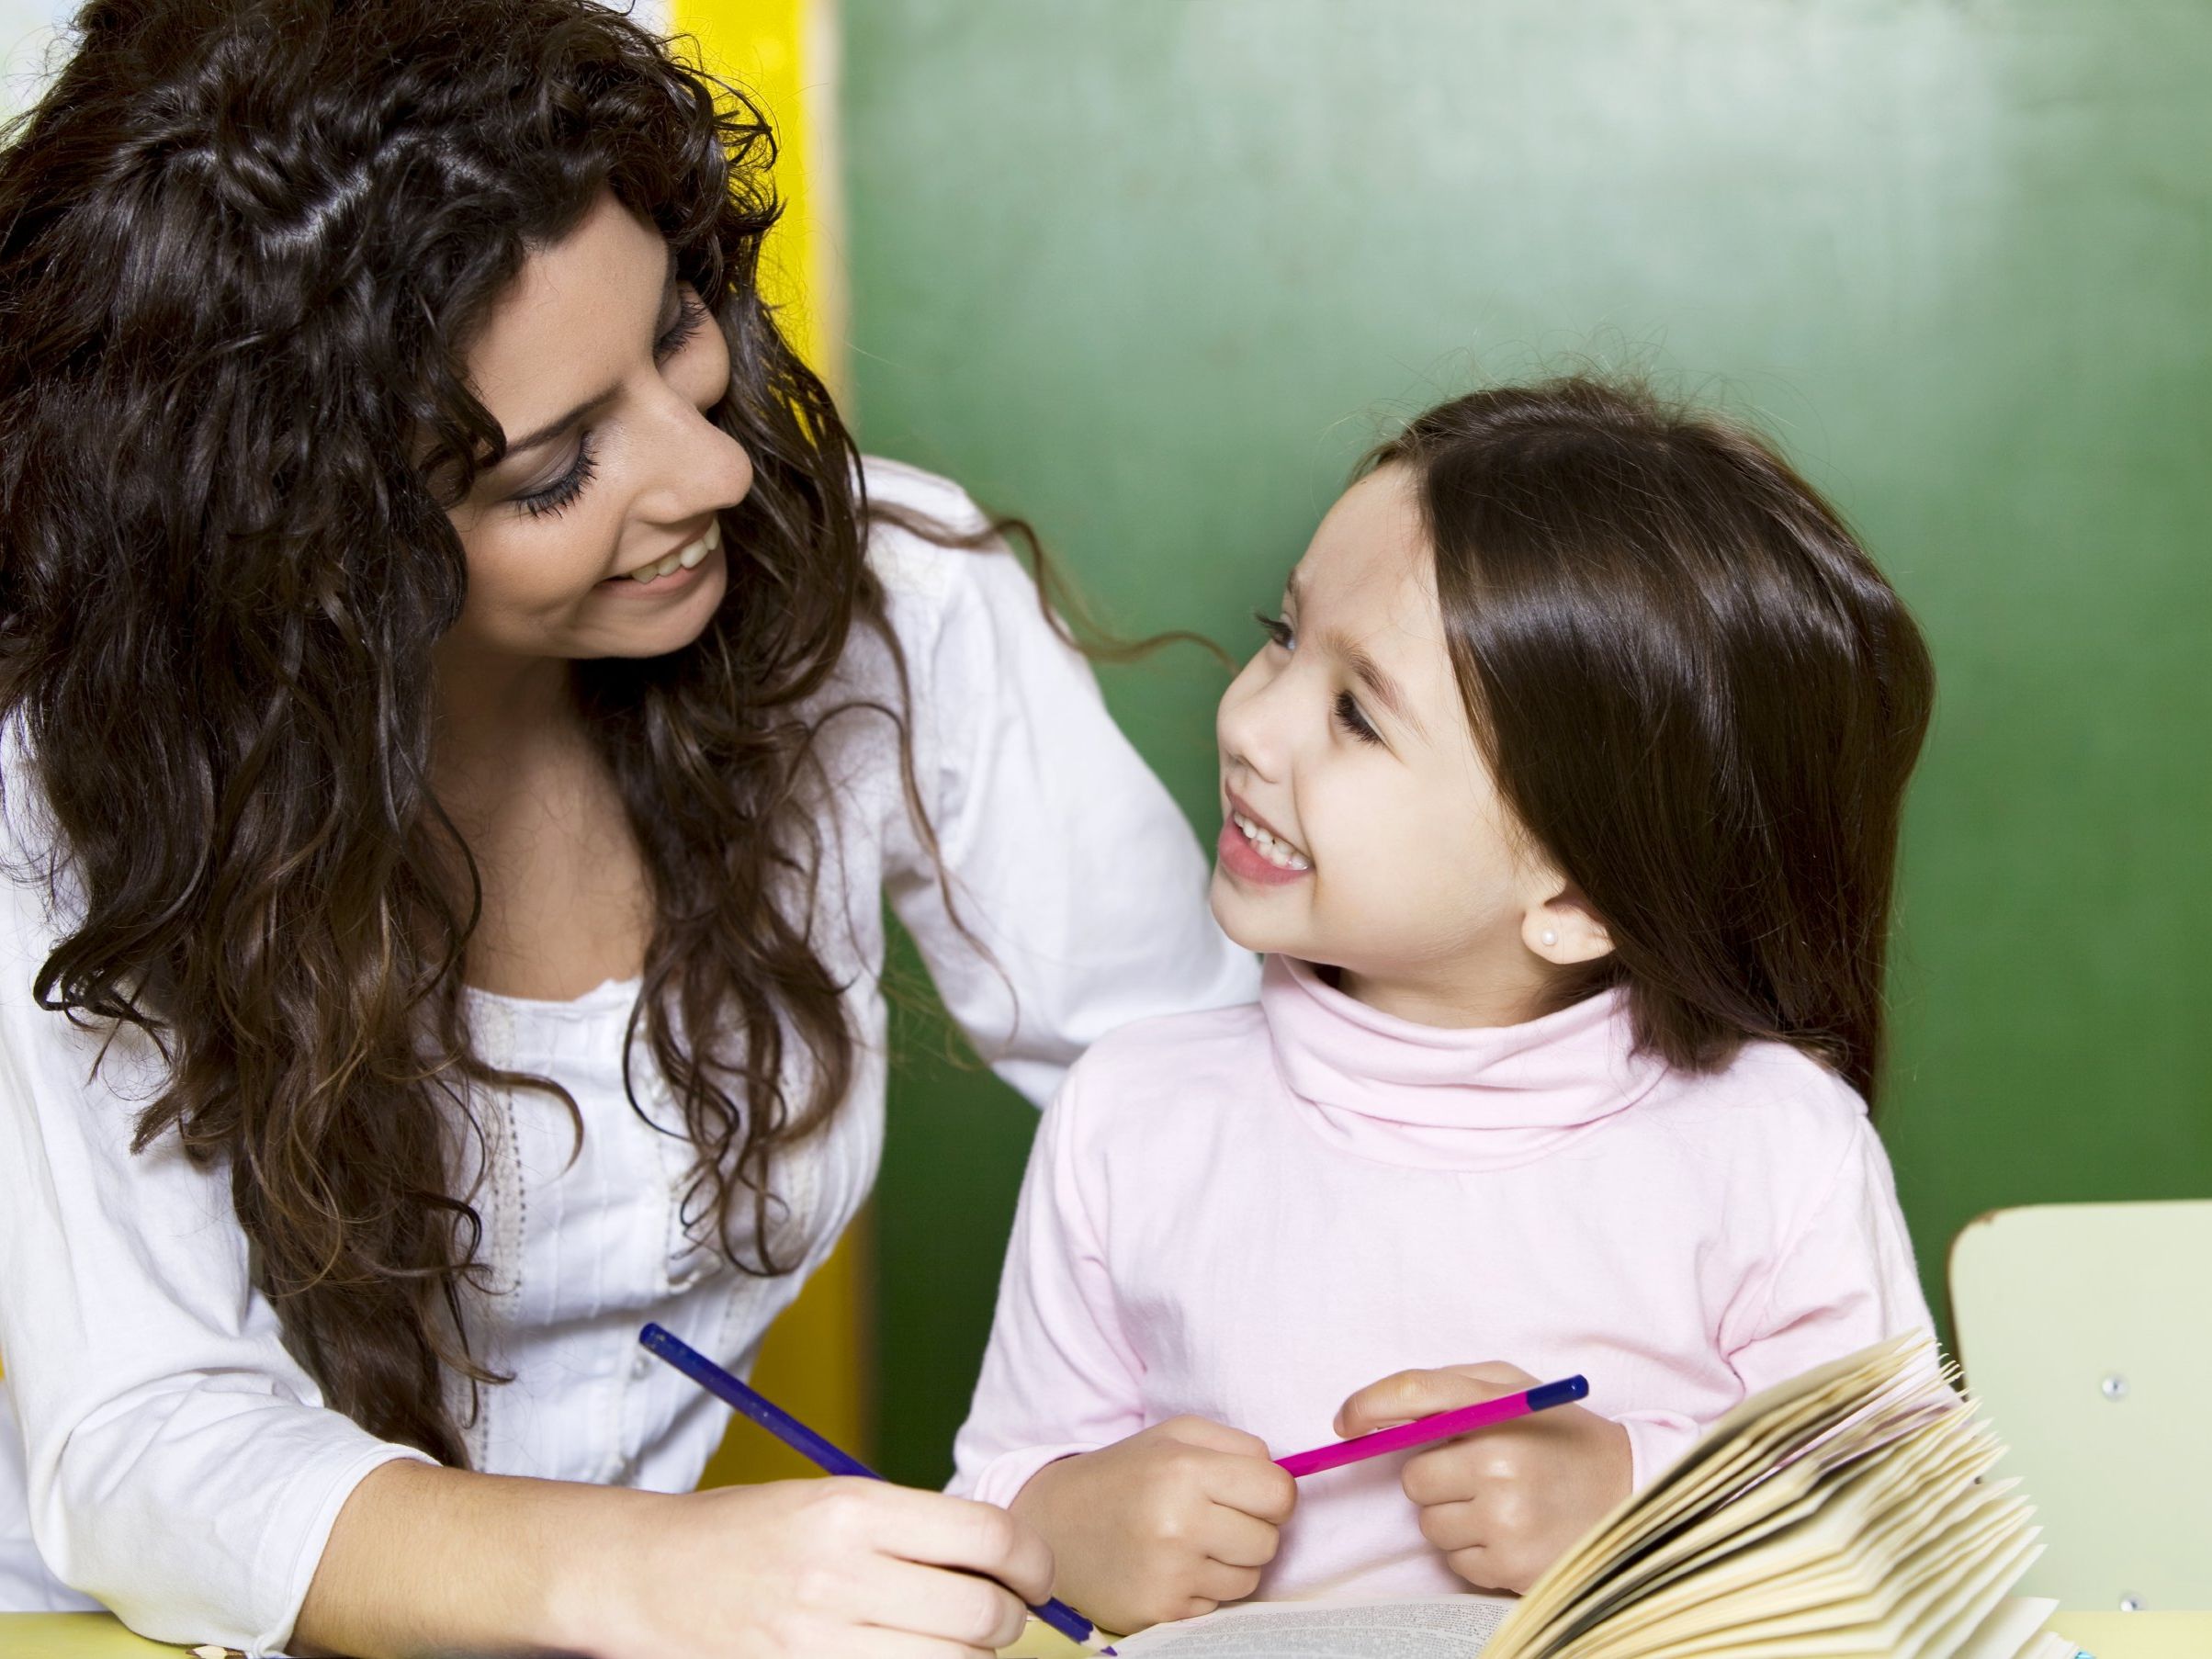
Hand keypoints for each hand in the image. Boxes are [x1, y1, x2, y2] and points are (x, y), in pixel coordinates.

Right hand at [575, 1476, 1055, 1657]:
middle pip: (982, 1615)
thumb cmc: (742, 1535)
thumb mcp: (826, 1502)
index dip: (1032, 1562)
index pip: (989, 1536)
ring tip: (949, 1645)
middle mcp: (840, 1573)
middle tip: (995, 1618)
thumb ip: (907, 1529)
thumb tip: (1000, 1559)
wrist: (643, 1577)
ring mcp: (818, 1639)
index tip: (1034, 1575)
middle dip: (1006, 1622)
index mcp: (853, 1509)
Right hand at [1009, 1416, 1296, 1634]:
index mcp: (1184, 1469)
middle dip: (1252, 1530)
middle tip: (1215, 1518)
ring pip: (1249, 1579)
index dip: (1273, 1495)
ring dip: (1230, 1563)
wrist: (1054, 1525)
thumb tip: (1288, 1477)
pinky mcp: (1160, 1612)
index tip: (1253, 1495)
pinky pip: (1218, 1606)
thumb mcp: (1175, 1435)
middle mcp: (1178, 1523)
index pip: (1278, 1493)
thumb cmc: (1125, 1474)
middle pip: (1269, 1541)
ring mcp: (1169, 1574)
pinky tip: (1170, 1568)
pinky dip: (1203, 1590)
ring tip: (1189, 1543)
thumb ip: (1238, 1445)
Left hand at [1335, 1361, 1629, 1594]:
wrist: (1631, 1494)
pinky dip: (1472, 1550)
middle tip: (1474, 1473)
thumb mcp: (1516, 1389)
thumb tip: (1377, 1413)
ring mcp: (1506, 1519)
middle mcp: (1501, 1462)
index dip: (1368, 1407)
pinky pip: (1453, 1561)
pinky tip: (1510, 1532)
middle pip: (1414, 1478)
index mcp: (1502, 1408)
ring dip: (1451, 1516)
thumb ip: (1451, 1389)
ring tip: (1499, 1503)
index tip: (1346, 1424)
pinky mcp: (1511, 1565)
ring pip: (1428, 1524)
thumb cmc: (1561, 1436)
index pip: (1414, 1396)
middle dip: (1433, 1476)